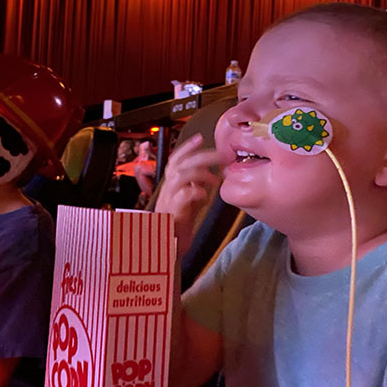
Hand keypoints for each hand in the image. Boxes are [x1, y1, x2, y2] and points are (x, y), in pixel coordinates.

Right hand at [154, 134, 224, 255]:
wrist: (167, 247)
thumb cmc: (178, 224)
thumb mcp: (189, 201)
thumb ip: (196, 187)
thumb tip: (210, 174)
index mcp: (171, 184)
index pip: (176, 159)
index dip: (186, 148)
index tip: (200, 138)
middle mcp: (167, 189)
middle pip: (180, 164)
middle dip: (200, 156)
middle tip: (219, 155)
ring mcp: (169, 200)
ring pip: (179, 176)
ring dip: (199, 173)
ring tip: (214, 178)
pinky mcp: (173, 213)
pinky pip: (182, 197)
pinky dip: (195, 192)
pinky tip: (205, 195)